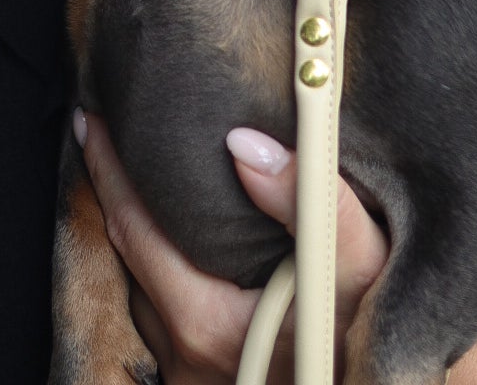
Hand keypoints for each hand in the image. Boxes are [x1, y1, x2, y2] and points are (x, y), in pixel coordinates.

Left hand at [78, 112, 385, 382]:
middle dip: (117, 191)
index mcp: (204, 324)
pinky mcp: (200, 379)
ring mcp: (187, 376)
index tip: (90, 117)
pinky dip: (160, 265)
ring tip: (139, 174)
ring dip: (141, 232)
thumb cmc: (372, 324)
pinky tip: (172, 232)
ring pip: (142, 287)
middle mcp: (182, 358)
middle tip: (107, 130)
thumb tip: (242, 144)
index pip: (131, 227)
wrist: (386, 380)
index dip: (108, 167)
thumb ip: (309, 198)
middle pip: (127, 256)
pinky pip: (160, 313)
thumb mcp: (360, 261)